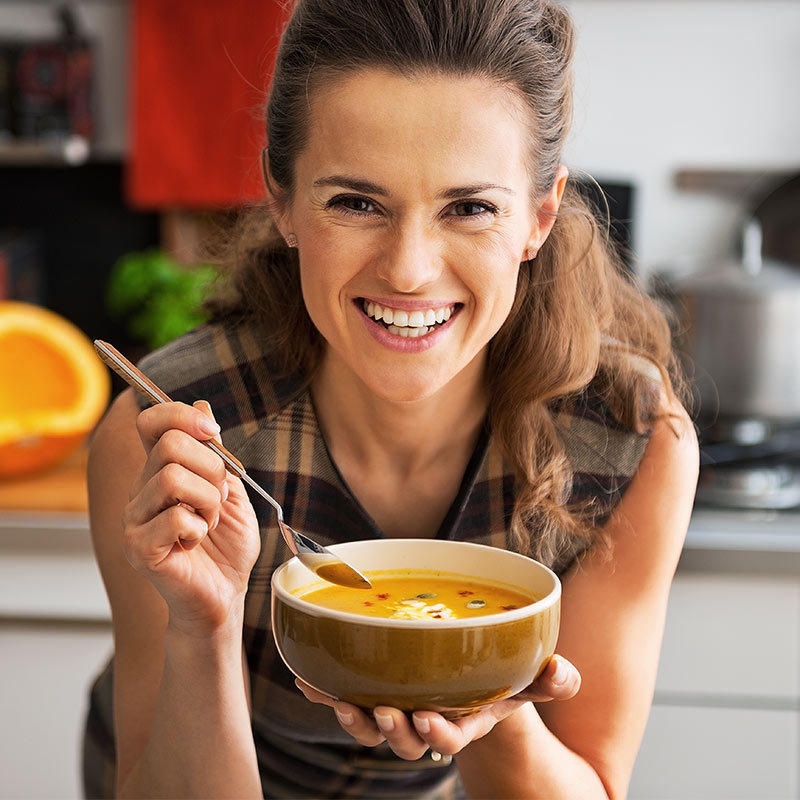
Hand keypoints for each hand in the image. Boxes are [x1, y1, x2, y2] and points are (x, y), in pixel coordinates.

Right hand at [122, 399, 260, 634]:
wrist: (225, 593)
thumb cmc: (226, 545)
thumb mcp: (231, 490)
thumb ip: (215, 452)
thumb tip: (202, 406)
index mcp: (160, 471)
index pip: (151, 422)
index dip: (181, 415)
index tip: (212, 432)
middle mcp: (140, 490)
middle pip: (170, 445)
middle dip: (211, 469)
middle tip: (217, 499)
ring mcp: (134, 519)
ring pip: (172, 478)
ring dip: (207, 501)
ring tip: (208, 523)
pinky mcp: (138, 548)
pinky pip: (174, 517)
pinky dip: (199, 528)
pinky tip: (196, 543)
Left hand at [295, 654, 580, 759]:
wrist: (469, 673)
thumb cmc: (499, 676)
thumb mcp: (527, 676)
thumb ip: (549, 679)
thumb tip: (564, 672)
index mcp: (464, 719)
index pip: (451, 737)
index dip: (439, 735)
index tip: (430, 720)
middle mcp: (429, 721)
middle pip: (407, 741)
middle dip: (395, 732)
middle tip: (387, 713)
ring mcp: (401, 709)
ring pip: (375, 728)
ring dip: (357, 719)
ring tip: (346, 703)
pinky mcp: (377, 694)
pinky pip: (350, 699)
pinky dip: (328, 692)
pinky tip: (307, 679)